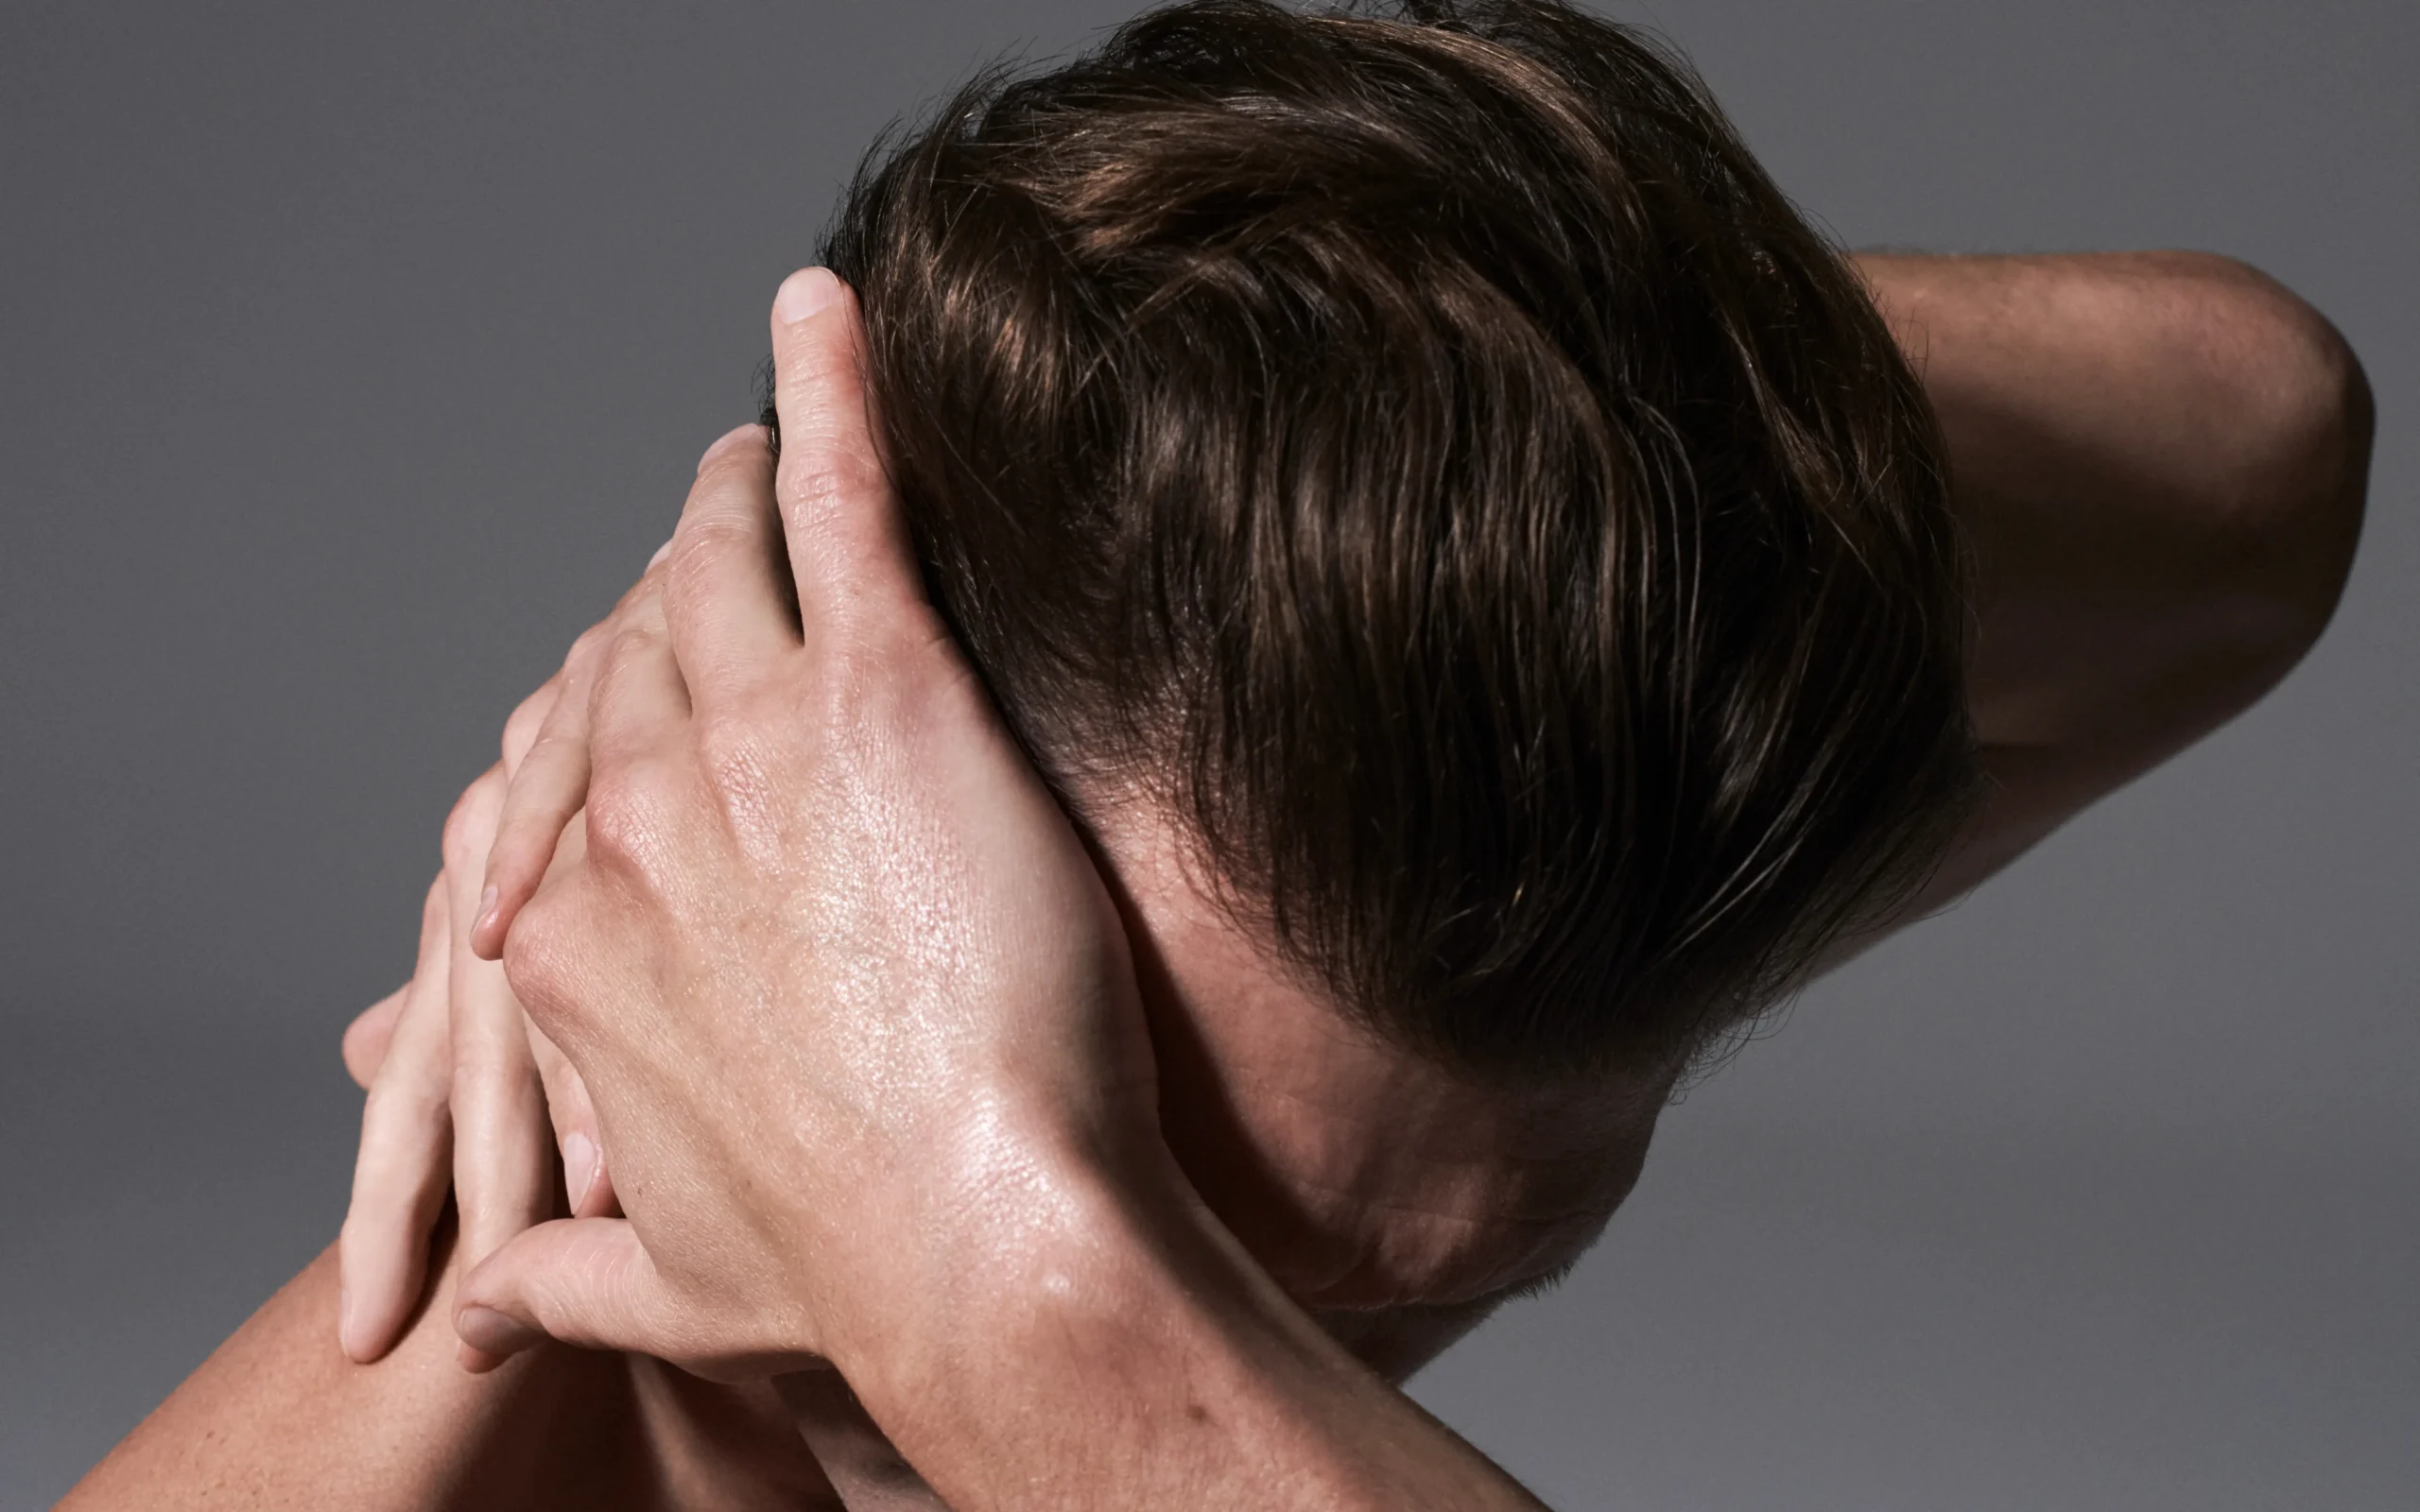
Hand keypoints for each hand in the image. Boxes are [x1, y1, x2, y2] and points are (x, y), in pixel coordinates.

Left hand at [334, 689, 621, 1364]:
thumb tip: (352, 1055)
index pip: (421, 1085)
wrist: (713, 580)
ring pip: (524, 968)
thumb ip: (484, 979)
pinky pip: (579, 828)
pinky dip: (591, 929)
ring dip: (549, 1092)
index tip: (385, 1320)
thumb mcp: (572, 881)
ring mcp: (532, 796)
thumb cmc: (666, 755)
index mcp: (471, 924)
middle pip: (452, 1053)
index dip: (393, 1200)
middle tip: (431, 1315)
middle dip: (446, 1189)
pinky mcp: (598, 710)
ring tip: (575, 1208)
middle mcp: (481, 869)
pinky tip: (630, 999)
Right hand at [451, 266, 1165, 1390]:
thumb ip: (573, 1279)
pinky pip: (840, 501)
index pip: (576, 786)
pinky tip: (825, 310)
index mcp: (575, 935)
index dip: (622, 732)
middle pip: (633, 658)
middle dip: (668, 591)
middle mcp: (631, 815)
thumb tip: (502, 1311)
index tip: (660, 704)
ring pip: (714, 563)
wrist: (975, 1238)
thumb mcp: (669, 1288)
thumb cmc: (845, 1272)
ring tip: (753, 436)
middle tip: (711, 521)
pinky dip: (829, 394)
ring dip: (732, 483)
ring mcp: (749, 741)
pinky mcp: (879, 694)